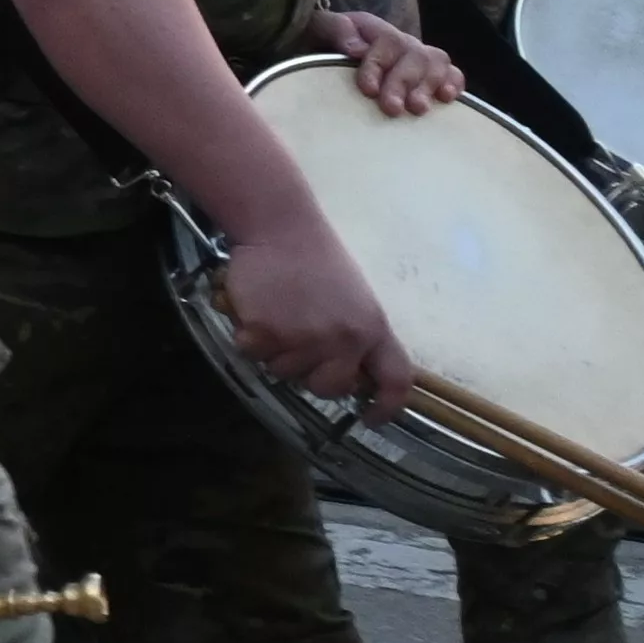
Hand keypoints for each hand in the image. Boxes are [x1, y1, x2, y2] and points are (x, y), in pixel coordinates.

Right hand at [217, 219, 415, 418]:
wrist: (279, 226)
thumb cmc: (315, 259)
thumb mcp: (354, 299)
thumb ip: (356, 337)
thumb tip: (349, 377)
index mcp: (373, 328)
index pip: (395, 381)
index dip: (386, 407)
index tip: (370, 417)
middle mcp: (344, 339)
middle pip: (330, 387)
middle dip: (311, 374)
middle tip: (297, 342)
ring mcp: (304, 338)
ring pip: (285, 372)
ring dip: (275, 351)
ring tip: (276, 312)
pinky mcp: (265, 333)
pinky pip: (253, 354)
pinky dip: (248, 337)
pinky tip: (255, 308)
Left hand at [317, 8, 459, 113]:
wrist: (323, 53)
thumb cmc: (317, 43)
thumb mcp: (317, 30)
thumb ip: (333, 30)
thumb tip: (357, 49)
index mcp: (372, 28)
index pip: (386, 41)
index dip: (379, 65)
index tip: (367, 90)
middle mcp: (400, 42)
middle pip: (414, 55)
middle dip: (403, 82)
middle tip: (391, 108)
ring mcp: (416, 57)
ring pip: (436, 63)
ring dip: (429, 86)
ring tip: (418, 109)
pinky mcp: (428, 75)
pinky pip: (452, 73)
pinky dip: (453, 83)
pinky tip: (447, 98)